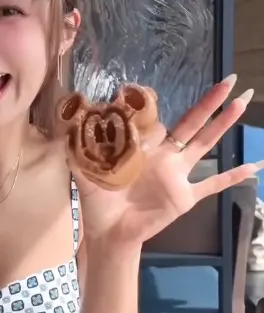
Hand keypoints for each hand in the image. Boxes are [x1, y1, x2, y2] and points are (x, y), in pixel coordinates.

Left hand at [69, 75, 262, 250]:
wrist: (109, 232)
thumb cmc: (98, 202)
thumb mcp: (85, 173)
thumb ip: (77, 152)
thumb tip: (67, 128)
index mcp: (142, 149)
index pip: (155, 120)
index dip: (155, 106)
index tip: (151, 89)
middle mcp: (164, 157)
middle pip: (191, 124)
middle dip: (209, 102)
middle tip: (229, 79)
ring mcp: (178, 176)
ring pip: (205, 144)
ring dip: (223, 125)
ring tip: (241, 103)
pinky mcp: (185, 197)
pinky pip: (212, 185)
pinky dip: (232, 177)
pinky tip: (254, 167)